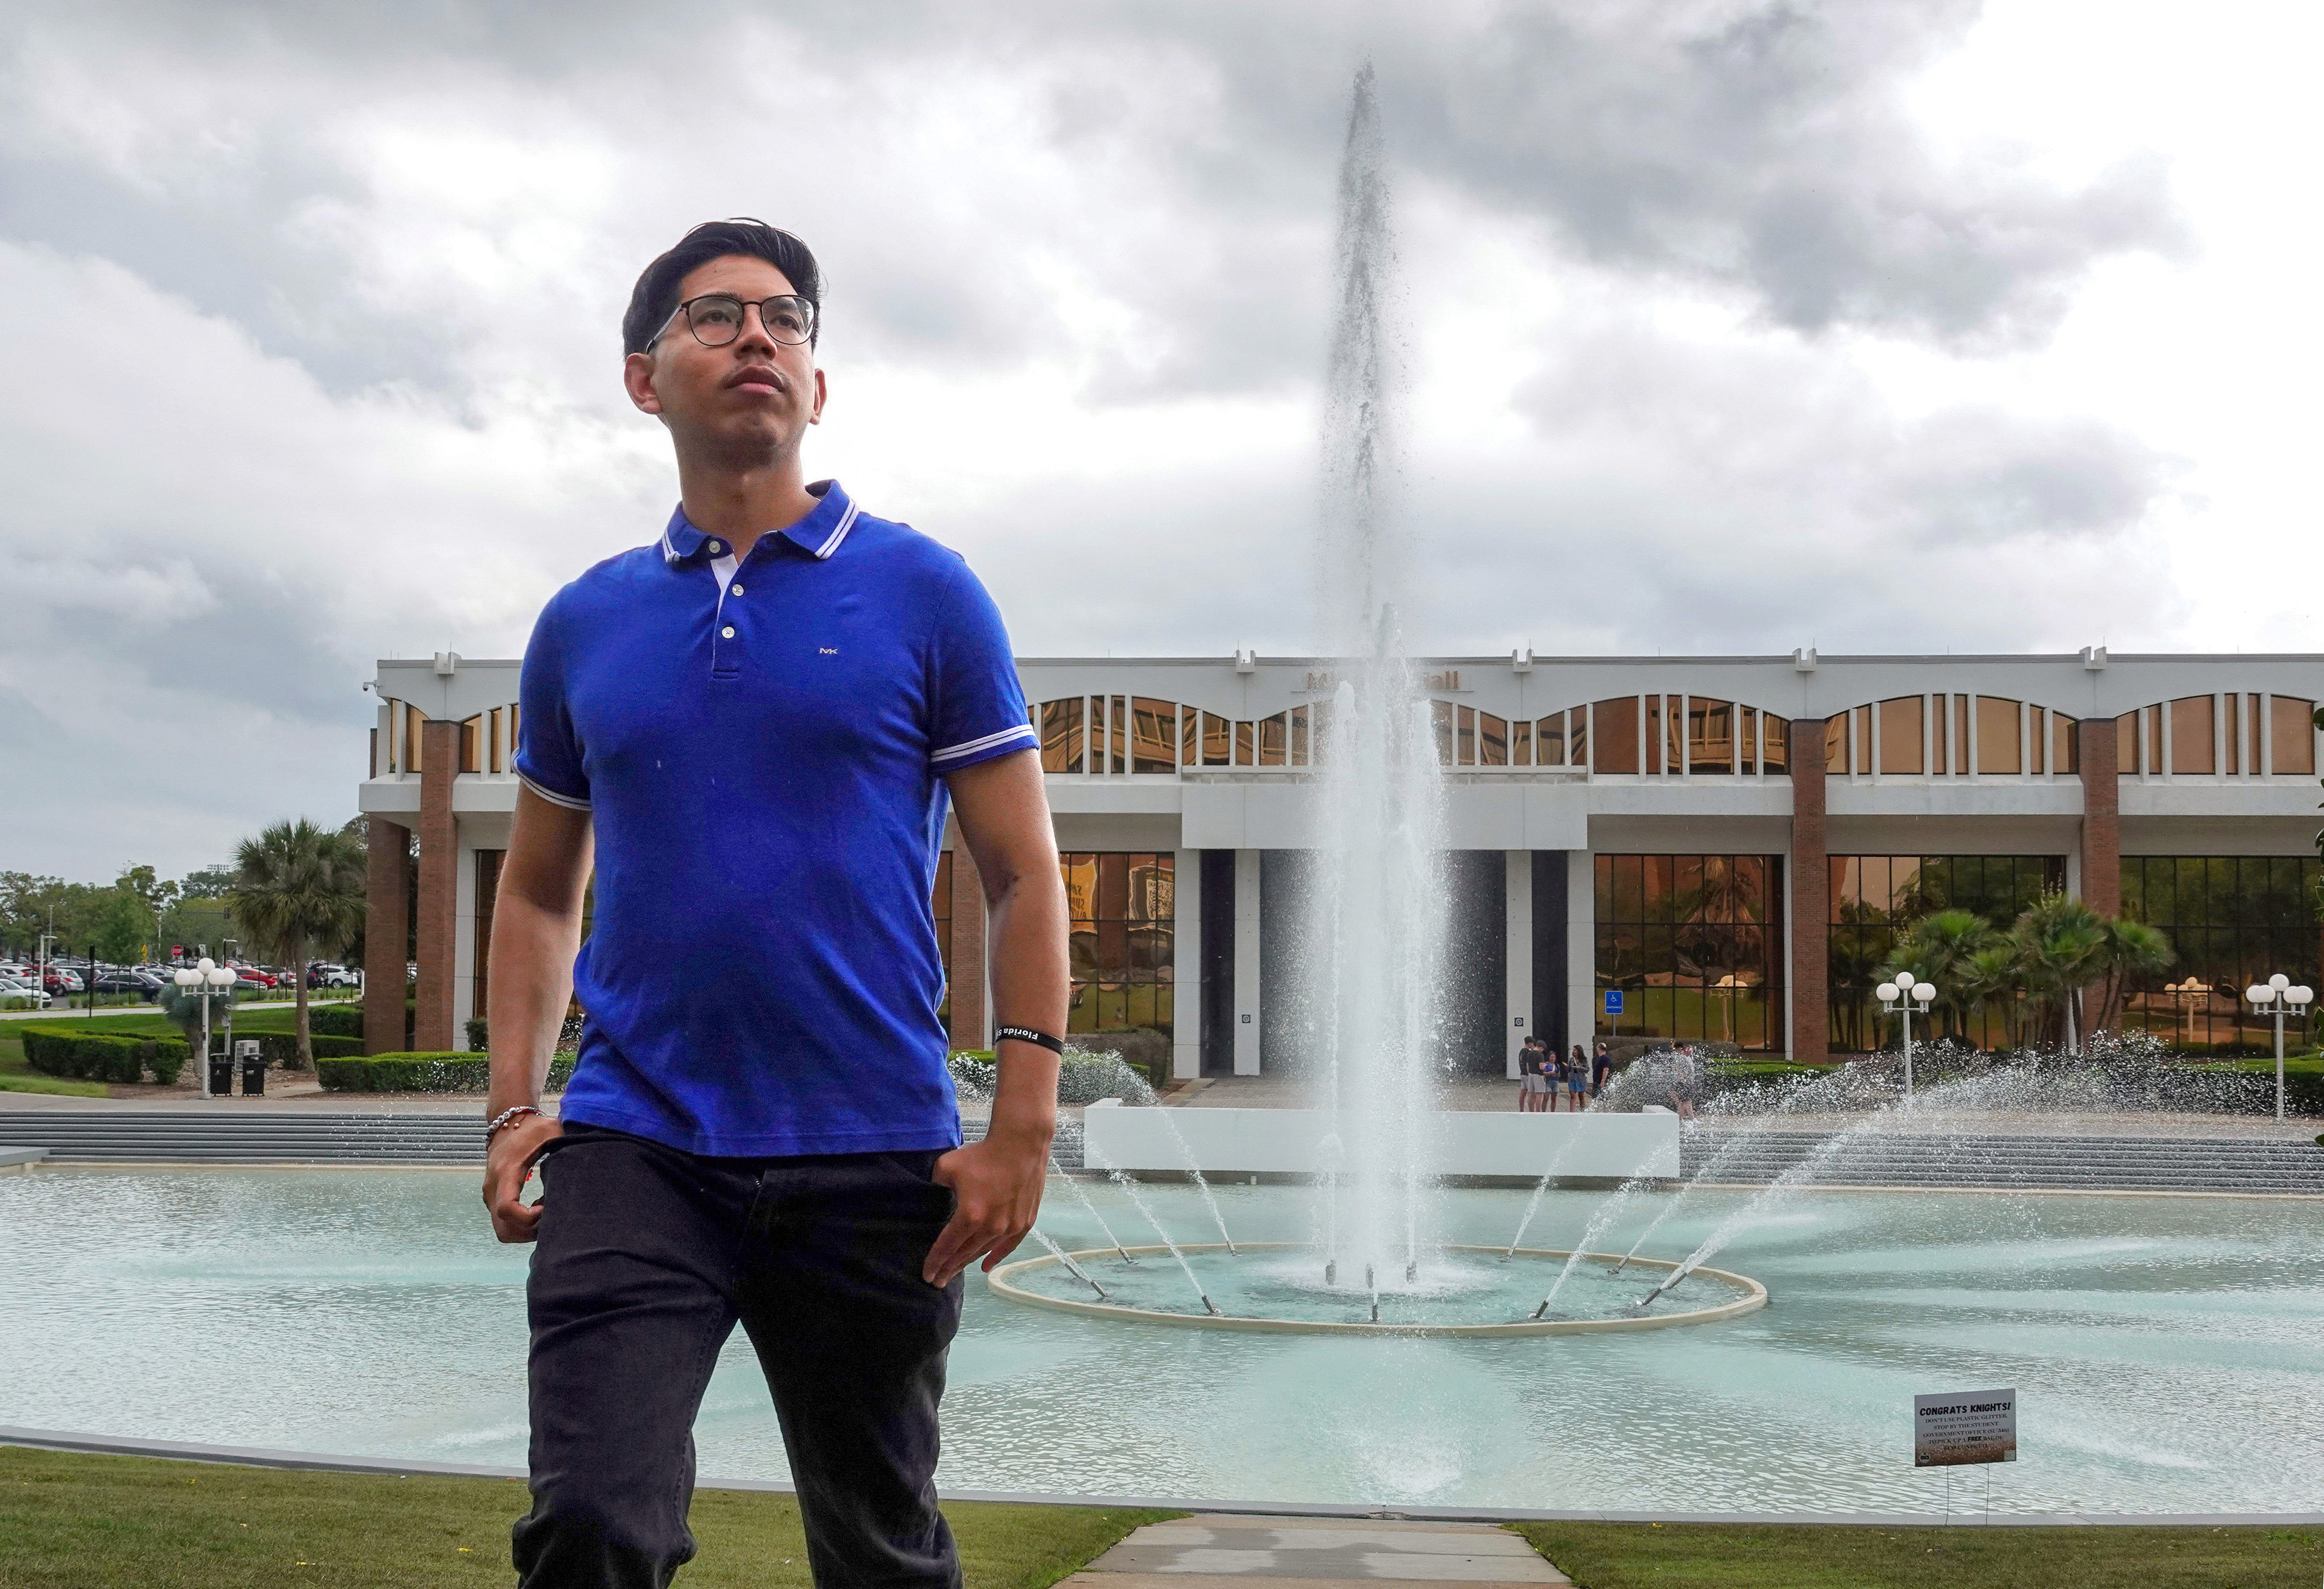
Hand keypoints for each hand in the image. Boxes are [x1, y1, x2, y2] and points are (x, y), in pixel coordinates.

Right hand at [483, 1113, 563, 1243]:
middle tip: (551, 1216)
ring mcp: (491, 1196)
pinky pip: (505, 1223)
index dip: (528, 1217)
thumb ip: (565, 1144)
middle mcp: (493, 1188)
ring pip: (504, 1231)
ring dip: (527, 1230)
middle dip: (529, 1231)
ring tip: (546, 1211)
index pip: (507, 1209)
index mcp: (505, 1172)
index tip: (546, 1207)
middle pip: (505, 1229)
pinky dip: (522, 1225)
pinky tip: (539, 1208)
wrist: (507, 1122)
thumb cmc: (531, 1127)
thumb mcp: (551, 1129)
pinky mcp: (495, 1199)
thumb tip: (585, 1161)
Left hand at [922, 1129, 1048, 1285]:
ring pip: (983, 1252)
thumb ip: (936, 1186)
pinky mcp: (1025, 1222)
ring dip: (967, 1263)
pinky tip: (985, 1267)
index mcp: (969, 1216)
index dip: (935, 1262)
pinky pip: (1008, 1247)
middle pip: (964, 1254)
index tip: (926, 1275)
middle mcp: (990, 1227)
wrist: (1021, 1144)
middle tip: (937, 1281)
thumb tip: (936, 1196)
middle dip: (948, 1268)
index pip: (946, 1246)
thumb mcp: (946, 1166)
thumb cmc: (983, 1154)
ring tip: (955, 1272)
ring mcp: (1010, 1227)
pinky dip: (995, 1258)